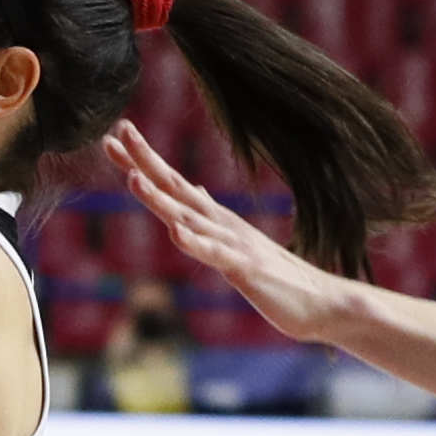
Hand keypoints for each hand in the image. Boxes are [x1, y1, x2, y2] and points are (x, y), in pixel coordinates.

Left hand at [107, 124, 361, 344]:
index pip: (172, 182)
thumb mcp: (234, 240)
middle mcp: (220, 223)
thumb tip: (194, 191)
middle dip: (142, 162)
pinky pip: (215, 254)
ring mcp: (232, 244)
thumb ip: (211, 216)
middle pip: (174, 188)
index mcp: (215, 218)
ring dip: (159, 198)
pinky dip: (195, 243)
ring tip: (132, 178)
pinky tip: (176, 233)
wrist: (321, 301)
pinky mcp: (244, 269)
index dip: (143, 160)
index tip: (115, 135)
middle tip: (115, 135)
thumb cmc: (276, 276)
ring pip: (188, 217)